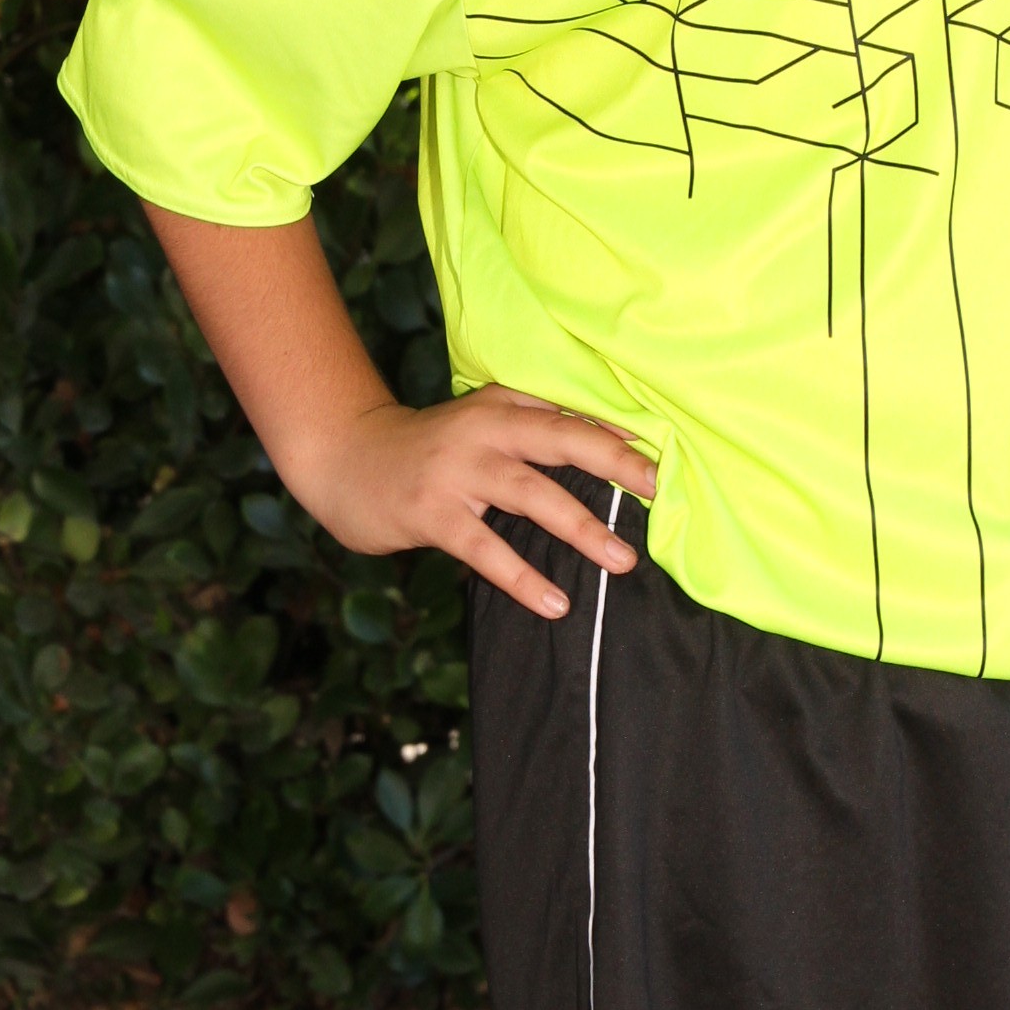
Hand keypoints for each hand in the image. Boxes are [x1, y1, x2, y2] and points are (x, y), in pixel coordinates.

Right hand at [285, 387, 656, 622]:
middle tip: (659, 491)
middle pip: (561, 441)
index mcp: (502, 407)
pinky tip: (555, 602)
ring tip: (622, 559)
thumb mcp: (478, 420)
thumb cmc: (427, 448)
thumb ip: (533, 424)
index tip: (665, 459)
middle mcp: (484, 432)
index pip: (570, 418)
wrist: (344, 457)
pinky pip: (486, 549)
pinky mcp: (432, 513)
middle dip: (615, 464)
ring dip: (581, 527)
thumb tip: (608, 440)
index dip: (618, 437)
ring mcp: (457, 472)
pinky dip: (523, 577)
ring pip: (532, 495)